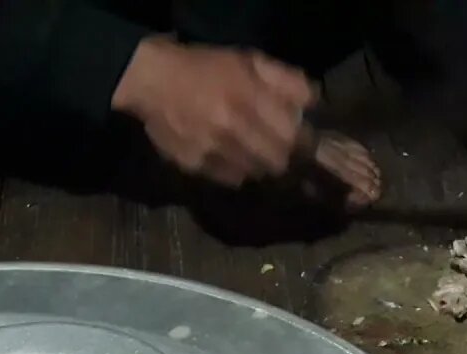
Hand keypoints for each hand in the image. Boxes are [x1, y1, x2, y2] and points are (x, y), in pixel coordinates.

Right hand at [112, 37, 315, 186]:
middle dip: (284, 158)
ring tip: (253, 152)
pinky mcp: (196, 167)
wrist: (151, 81)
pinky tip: (230, 156)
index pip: (294, 137)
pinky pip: (230, 179)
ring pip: (256, 174)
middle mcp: (234, 130)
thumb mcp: (250, 61)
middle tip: (279, 149)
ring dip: (260, 166)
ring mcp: (214, 152)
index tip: (303, 141)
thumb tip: (314, 103)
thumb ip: (287, 80)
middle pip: (278, 162)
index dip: (303, 143)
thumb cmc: (205, 68)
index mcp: (251, 99)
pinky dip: (236, 171)